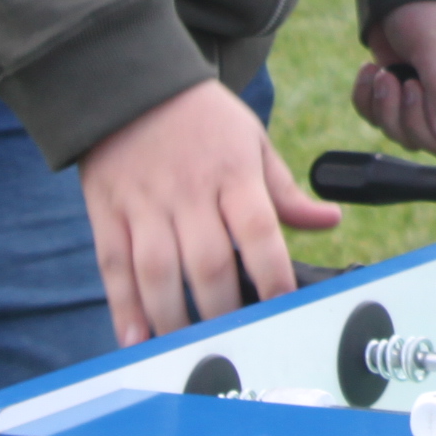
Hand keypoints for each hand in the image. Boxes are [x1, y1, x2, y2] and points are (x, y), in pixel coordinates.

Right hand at [80, 80, 341, 344]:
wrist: (131, 86)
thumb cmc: (203, 120)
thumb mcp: (252, 141)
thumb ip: (285, 191)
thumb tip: (329, 221)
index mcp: (232, 174)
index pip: (258, 230)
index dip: (272, 272)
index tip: (283, 307)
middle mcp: (188, 192)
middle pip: (207, 261)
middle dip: (223, 310)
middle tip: (235, 342)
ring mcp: (144, 205)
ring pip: (157, 271)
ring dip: (173, 317)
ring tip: (188, 349)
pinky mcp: (106, 214)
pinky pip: (114, 266)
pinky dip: (123, 306)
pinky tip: (135, 338)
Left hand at [354, 0, 435, 166]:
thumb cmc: (435, 10)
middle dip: (415, 120)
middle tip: (406, 84)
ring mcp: (433, 107)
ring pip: (410, 139)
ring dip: (388, 109)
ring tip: (384, 74)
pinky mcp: (402, 106)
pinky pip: (382, 125)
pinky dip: (369, 103)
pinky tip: (371, 74)